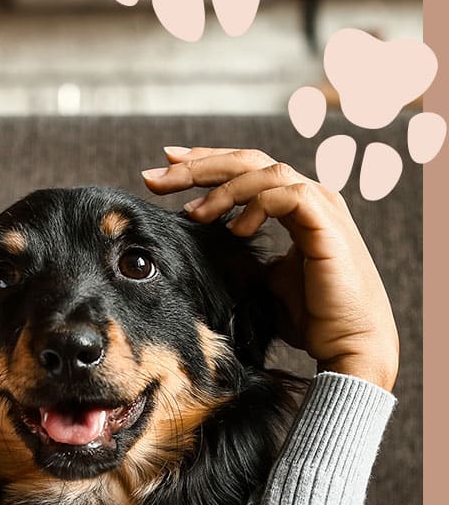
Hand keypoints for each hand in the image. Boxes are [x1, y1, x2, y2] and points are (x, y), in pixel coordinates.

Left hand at [140, 147, 399, 391]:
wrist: (348, 343)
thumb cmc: (309, 317)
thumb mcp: (260, 280)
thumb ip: (236, 255)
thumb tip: (195, 249)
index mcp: (293, 206)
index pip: (244, 171)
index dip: (204, 166)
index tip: (163, 170)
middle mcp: (308, 197)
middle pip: (247, 161)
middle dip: (198, 166)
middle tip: (155, 177)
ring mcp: (321, 206)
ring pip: (264, 171)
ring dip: (222, 189)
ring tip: (192, 214)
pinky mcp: (326, 224)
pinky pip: (287, 195)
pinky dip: (256, 205)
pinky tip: (234, 229)